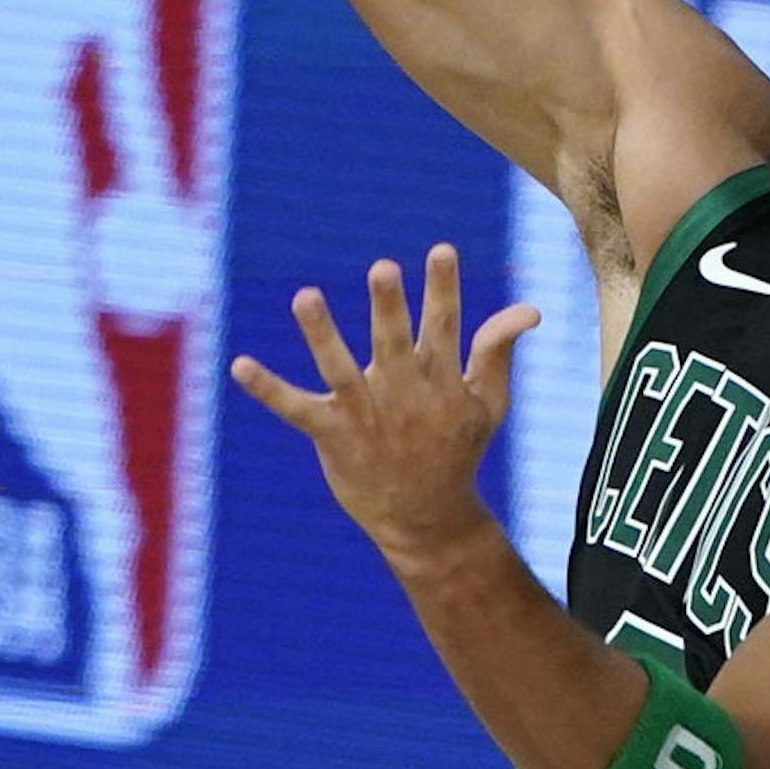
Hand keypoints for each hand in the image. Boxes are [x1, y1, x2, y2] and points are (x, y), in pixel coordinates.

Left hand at [230, 241, 536, 564]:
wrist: (425, 518)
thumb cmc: (457, 451)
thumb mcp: (489, 403)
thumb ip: (499, 351)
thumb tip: (530, 309)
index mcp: (440, 379)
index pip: (445, 326)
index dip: (443, 288)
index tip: (440, 250)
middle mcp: (401, 392)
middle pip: (393, 342)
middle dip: (389, 306)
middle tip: (383, 269)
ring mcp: (364, 413)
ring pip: (339, 368)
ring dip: (321, 333)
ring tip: (305, 296)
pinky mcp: (331, 434)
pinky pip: (294, 408)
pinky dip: (267, 388)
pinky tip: (239, 364)